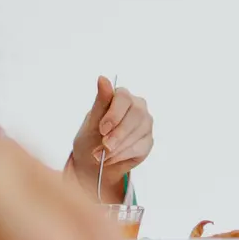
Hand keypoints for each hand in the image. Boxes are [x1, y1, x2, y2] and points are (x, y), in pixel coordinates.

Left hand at [68, 77, 152, 191]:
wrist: (92, 161)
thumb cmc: (90, 137)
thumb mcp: (91, 121)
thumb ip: (100, 101)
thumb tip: (102, 78)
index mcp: (122, 97)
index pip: (124, 97)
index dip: (114, 114)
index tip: (102, 129)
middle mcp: (138, 107)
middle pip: (136, 115)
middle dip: (118, 133)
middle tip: (104, 147)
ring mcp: (145, 124)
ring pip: (139, 132)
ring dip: (118, 147)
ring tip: (102, 155)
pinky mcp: (148, 141)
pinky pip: (140, 147)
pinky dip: (123, 155)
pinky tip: (111, 158)